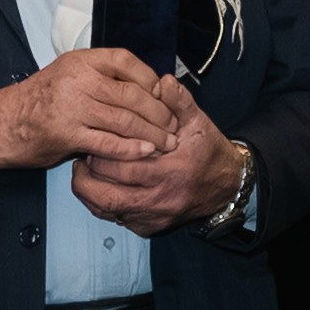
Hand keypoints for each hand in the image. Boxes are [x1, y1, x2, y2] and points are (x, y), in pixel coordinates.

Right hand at [0, 45, 177, 173]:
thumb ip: (99, 77)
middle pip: (131, 94)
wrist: (2, 123)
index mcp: (80, 62)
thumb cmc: (37, 102)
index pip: (124, 61)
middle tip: (172, 124)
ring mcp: (73, 107)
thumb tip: (139, 86)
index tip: (162, 92)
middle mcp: (77, 80)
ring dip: (151, 133)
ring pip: (124, 119)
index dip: (149, 77)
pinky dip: (130, 148)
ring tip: (166, 142)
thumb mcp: (67, 75)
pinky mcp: (68, 134)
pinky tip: (144, 151)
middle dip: (158, 112)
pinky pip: (108, 142)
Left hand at [76, 87, 241, 234]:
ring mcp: (152, 216)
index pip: (123, 168)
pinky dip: (101, 204)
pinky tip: (99, 186)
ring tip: (84, 172)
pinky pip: (115, 218)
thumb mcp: (198, 123)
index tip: (94, 139)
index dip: (102, 154)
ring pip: (106, 210)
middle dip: (87, 174)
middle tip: (83, 155)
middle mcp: (159, 199)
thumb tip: (162, 82)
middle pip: (106, 194)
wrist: (226, 186)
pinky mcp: (148, 226)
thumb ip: (179, 102)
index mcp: (170, 172)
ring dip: (88, 191)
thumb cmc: (209, 153)